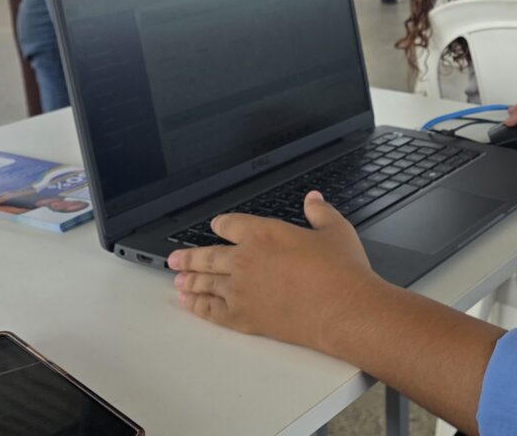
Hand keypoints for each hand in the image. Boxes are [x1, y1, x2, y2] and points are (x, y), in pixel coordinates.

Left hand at [169, 192, 381, 354]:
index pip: (230, 224)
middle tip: (174, 259)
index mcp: (263, 234)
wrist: (341, 308)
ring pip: (205, 282)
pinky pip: (212, 310)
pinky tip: (190, 304)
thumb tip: (313, 199)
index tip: (217, 226)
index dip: (221, 224)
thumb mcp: (335, 230)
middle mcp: (244, 260)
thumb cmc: (341, 271)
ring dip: (189, 280)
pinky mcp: (243, 317)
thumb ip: (320, 212)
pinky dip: (198, 306)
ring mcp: (240, 290)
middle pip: (206, 256)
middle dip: (188, 257)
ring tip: (177, 280)